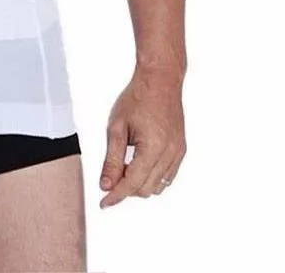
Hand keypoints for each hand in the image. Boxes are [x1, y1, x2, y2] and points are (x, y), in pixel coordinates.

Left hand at [99, 66, 185, 208]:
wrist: (160, 80)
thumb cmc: (137, 98)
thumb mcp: (116, 127)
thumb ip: (111, 159)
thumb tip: (106, 185)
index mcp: (153, 148)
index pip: (132, 184)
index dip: (116, 196)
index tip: (103, 204)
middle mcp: (170, 154)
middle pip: (145, 189)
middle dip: (125, 188)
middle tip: (109, 176)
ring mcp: (178, 153)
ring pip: (158, 185)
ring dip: (139, 184)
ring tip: (122, 166)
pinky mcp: (181, 150)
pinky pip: (167, 175)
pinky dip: (152, 177)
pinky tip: (138, 164)